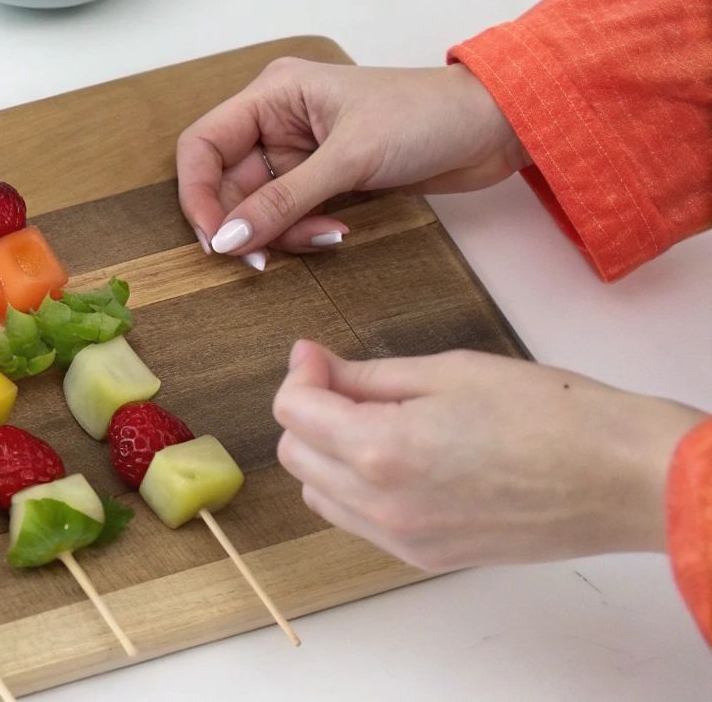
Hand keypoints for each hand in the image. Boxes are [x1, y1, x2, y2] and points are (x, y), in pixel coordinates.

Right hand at [175, 58, 529, 257]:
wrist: (495, 127)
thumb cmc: (427, 117)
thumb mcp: (350, 159)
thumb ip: (283, 201)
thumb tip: (227, 240)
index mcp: (272, 93)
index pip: (203, 144)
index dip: (198, 194)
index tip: (217, 241)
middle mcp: (277, 119)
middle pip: (227, 181)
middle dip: (246, 222)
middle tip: (264, 260)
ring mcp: (300, 151)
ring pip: (259, 204)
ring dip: (282, 231)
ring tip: (325, 237)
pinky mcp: (324, 177)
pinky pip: (290, 213)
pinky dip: (304, 231)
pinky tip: (338, 232)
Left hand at [272, 340, 704, 569]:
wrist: (620, 477)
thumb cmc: (549, 414)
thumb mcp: (447, 372)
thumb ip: (367, 375)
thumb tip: (311, 363)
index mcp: (381, 451)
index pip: (293, 412)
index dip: (300, 374)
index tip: (318, 355)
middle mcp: (382, 505)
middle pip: (297, 455)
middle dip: (309, 412)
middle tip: (347, 381)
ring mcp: (403, 540)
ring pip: (321, 493)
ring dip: (327, 452)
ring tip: (375, 418)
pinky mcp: (427, 557)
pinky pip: (358, 521)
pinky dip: (355, 487)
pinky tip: (395, 456)